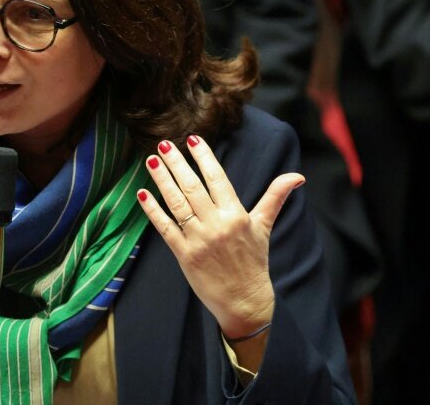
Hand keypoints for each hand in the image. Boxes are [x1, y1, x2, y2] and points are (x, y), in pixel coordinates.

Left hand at [136, 135, 303, 338]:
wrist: (245, 301)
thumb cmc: (254, 262)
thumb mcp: (264, 227)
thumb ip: (275, 198)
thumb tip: (297, 176)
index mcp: (236, 215)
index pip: (217, 179)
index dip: (204, 158)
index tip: (192, 139)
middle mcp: (216, 224)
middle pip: (192, 187)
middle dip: (177, 163)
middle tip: (164, 144)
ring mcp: (198, 239)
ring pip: (177, 203)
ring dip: (162, 180)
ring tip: (151, 161)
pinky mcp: (184, 254)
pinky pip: (165, 227)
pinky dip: (152, 210)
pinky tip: (142, 194)